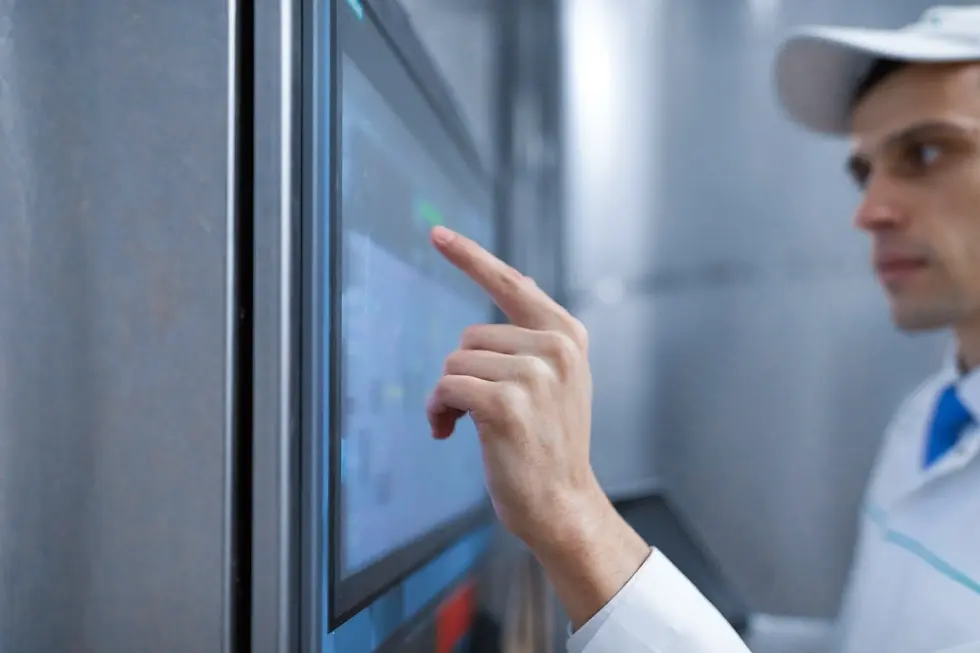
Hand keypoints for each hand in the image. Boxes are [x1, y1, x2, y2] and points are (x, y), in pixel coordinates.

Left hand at [426, 226, 649, 628]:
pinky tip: (449, 434)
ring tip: (471, 426)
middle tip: (482, 411)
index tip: (437, 232)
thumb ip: (537, 332)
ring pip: (454, 362)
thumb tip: (523, 279)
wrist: (561, 503)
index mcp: (567, 335)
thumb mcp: (558, 379)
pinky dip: (438, 412)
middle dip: (464, 372)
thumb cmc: (548, 442)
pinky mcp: (506, 404)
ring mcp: (534, 374)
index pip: (511, 284)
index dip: (470, 257)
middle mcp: (555, 347)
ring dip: (450, 396)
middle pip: (470, 335)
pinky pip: (446, 387)